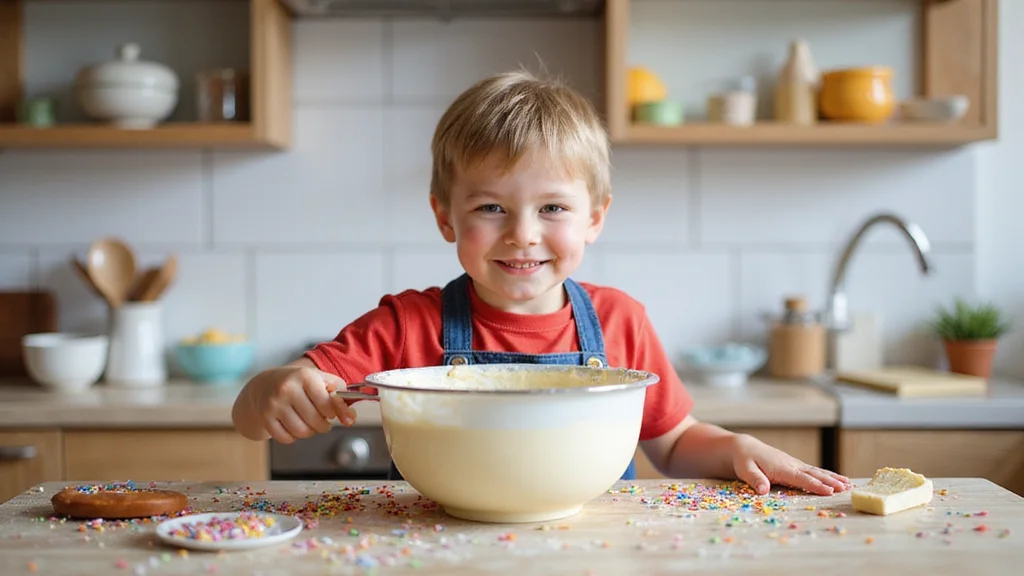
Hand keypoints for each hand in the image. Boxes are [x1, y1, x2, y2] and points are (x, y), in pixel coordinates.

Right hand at [246, 366, 356, 443]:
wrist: (265, 384)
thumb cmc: (298, 383)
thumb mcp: (320, 380)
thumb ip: (340, 395)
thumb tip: (350, 417)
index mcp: (305, 376)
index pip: (327, 403)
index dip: (332, 412)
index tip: (330, 411)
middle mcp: (287, 388)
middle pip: (315, 421)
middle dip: (323, 425)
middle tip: (321, 420)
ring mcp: (274, 404)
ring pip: (301, 432)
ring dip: (309, 432)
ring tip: (308, 423)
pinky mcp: (265, 418)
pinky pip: (286, 438)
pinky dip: (293, 437)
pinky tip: (293, 426)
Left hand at [730, 434, 850, 495]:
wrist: (744, 447)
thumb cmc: (744, 460)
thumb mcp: (745, 469)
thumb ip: (755, 479)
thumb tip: (764, 491)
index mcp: (781, 467)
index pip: (801, 477)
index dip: (815, 485)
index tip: (829, 490)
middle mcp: (791, 464)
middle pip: (813, 473)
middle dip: (830, 481)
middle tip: (846, 488)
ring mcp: (794, 464)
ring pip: (816, 471)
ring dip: (832, 477)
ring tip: (848, 484)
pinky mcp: (795, 466)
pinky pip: (813, 471)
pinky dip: (826, 475)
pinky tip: (837, 480)